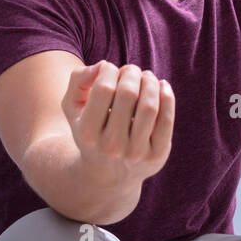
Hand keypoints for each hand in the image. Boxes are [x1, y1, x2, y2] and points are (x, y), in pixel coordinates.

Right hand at [62, 61, 175, 185]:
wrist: (107, 175)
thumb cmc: (91, 130)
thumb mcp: (73, 108)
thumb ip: (78, 80)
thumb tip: (103, 65)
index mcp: (87, 133)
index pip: (104, 89)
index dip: (110, 70)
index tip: (110, 68)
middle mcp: (111, 146)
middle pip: (128, 94)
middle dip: (132, 73)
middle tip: (131, 70)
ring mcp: (136, 153)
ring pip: (150, 106)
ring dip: (150, 82)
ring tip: (146, 76)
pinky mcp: (157, 155)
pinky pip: (167, 120)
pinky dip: (167, 96)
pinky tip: (162, 86)